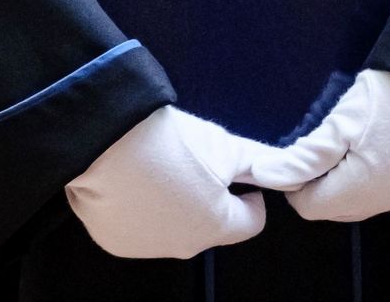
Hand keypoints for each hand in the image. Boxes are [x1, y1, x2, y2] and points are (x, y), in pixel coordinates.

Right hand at [64, 103, 292, 259]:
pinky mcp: (115, 241)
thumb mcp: (221, 144)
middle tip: (191, 160)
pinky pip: (141, 226)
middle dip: (208, 197)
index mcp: (216, 226)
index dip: (248, 193)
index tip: (232, 171)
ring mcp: (147, 248)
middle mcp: (185, 247)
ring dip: (175, 204)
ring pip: (174, 227)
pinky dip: (142, 207)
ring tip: (158, 165)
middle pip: (211, 225)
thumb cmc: (167, 140)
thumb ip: (258, 159)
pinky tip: (132, 178)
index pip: (252, 221)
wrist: (101, 141)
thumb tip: (288, 168)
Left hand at [246, 69, 389, 222]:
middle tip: (326, 142)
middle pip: (341, 208)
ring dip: (355, 180)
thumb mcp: (345, 115)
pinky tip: (389, 142)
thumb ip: (308, 154)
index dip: (297, 183)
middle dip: (324, 183)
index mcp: (367, 187)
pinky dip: (385, 174)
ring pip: (371, 200)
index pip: (312, 208)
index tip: (300, 153)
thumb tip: (271, 176)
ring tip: (357, 138)